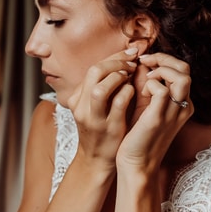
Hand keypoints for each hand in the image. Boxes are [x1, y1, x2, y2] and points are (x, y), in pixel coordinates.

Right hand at [67, 50, 137, 169]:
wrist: (97, 159)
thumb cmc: (101, 127)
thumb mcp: (94, 105)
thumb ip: (104, 84)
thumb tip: (124, 59)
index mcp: (76, 97)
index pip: (93, 67)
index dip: (114, 56)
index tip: (130, 52)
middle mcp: (81, 106)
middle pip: (94, 72)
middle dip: (117, 62)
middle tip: (132, 62)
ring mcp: (94, 118)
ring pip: (101, 88)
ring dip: (119, 77)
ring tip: (130, 75)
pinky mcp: (109, 128)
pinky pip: (119, 103)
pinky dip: (128, 92)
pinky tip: (134, 90)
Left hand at [116, 52, 193, 170]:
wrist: (136, 164)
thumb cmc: (139, 135)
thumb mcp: (148, 106)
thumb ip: (149, 86)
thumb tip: (143, 64)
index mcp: (183, 104)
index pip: (183, 70)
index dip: (164, 59)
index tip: (145, 60)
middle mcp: (183, 107)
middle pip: (186, 70)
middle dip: (164, 59)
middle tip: (145, 61)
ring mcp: (174, 113)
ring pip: (181, 77)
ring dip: (160, 70)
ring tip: (145, 78)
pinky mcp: (159, 119)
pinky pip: (163, 91)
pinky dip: (151, 84)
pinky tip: (141, 91)